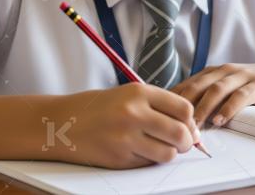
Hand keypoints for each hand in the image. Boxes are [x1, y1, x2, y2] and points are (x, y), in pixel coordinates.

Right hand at [50, 83, 200, 168]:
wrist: (63, 123)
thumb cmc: (100, 108)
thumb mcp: (130, 95)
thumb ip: (160, 106)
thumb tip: (191, 128)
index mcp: (139, 92)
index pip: (183, 108)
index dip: (191, 121)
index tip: (189, 126)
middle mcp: (133, 113)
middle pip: (180, 132)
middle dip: (186, 141)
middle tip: (182, 142)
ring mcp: (126, 137)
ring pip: (168, 153)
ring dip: (169, 153)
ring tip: (160, 147)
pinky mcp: (119, 158)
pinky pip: (149, 163)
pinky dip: (150, 160)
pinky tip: (139, 150)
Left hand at [172, 60, 254, 126]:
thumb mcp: (230, 88)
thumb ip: (210, 98)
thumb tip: (183, 120)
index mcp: (214, 73)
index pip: (186, 86)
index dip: (171, 103)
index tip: (160, 120)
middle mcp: (225, 71)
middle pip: (196, 86)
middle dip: (181, 107)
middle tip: (172, 127)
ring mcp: (243, 76)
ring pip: (216, 90)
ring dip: (202, 108)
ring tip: (193, 126)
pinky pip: (242, 95)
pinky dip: (229, 107)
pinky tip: (221, 120)